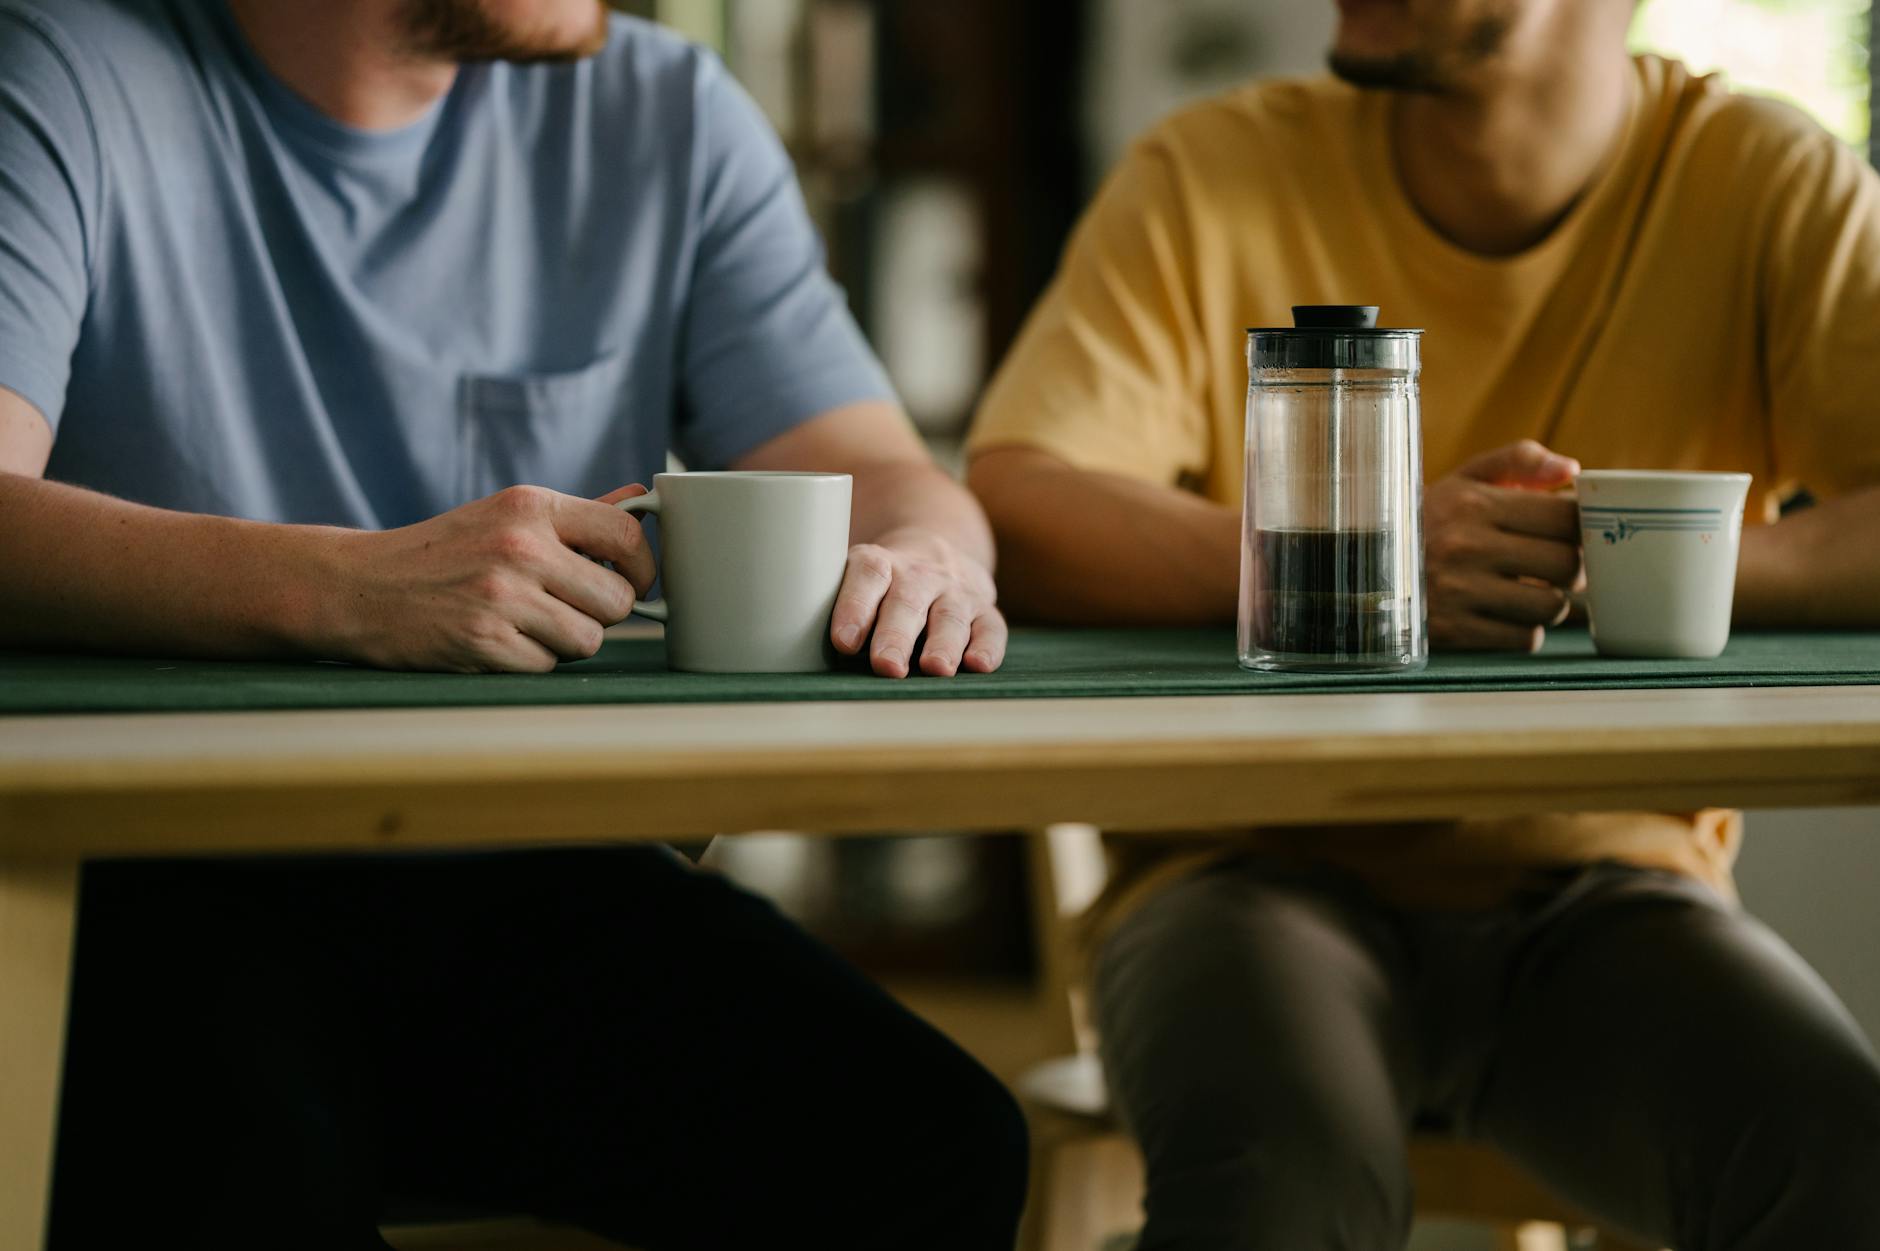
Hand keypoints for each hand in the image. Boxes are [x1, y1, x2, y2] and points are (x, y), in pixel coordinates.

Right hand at [321, 484, 656, 672]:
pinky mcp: (483, 641)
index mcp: (531, 507)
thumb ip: (578, 515)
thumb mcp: (506, 516)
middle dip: (601, 615)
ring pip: (588, 640)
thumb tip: (641, 501)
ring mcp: (501, 595)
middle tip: (566, 610)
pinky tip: (498, 642)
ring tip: (527, 625)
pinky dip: (529, 663)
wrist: (360, 587)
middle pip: (617, 600)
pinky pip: (547, 666)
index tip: (631, 582)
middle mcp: (520, 546)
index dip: (642, 567)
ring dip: (566, 643)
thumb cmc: (443, 553)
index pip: (625, 533)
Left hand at [829, 527, 1008, 677]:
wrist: (937, 554)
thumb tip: (798, 655)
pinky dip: (988, 647)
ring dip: (943, 643)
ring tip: (935, 668)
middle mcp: (920, 574)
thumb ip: (833, 607)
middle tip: (886, 665)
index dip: (854, 605)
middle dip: (896, 635)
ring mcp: (956, 592)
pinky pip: (991, 627)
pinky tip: (978, 665)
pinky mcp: (985, 611)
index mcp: (880, 563)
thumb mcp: (856, 582)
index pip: (868, 575)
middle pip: (907, 601)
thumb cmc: (882, 586)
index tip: (843, 641)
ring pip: (950, 615)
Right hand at [1424, 440, 1583, 651]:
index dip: (1581, 526)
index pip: (1565, 517)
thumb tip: (1572, 469)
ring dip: (1549, 603)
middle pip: (1566, 564)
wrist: (1358, 570)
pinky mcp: (1454, 632)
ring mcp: (1459, 592)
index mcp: (1473, 504)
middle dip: (1571, 568)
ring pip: (1550, 606)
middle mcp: (1466, 547)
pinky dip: (1523, 630)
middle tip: (1557, 567)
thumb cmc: (1426, 521)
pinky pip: (1523, 638)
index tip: (1572, 532)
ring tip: (1528, 592)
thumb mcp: (1461, 480)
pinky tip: (1503, 614)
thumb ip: (1517, 462)